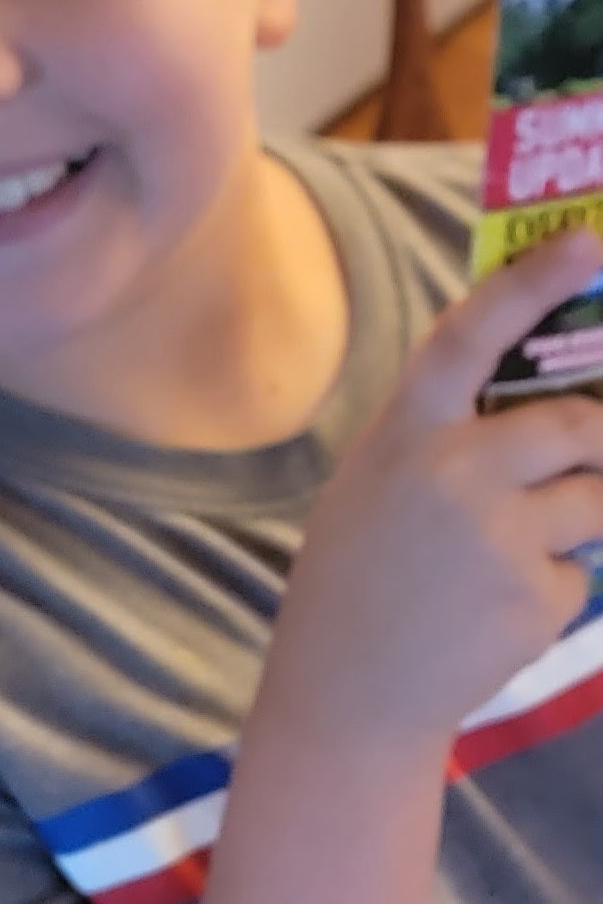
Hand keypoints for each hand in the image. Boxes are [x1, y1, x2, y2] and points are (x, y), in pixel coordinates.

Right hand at [265, 228, 602, 748]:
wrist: (349, 688)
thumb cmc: (359, 566)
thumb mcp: (379, 474)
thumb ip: (444, 430)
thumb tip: (533, 395)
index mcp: (408, 429)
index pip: (470, 333)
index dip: (531, 281)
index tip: (588, 240)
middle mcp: (456, 471)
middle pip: (575, 424)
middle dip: (594, 438)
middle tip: (581, 453)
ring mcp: (501, 537)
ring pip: (595, 499)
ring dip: (578, 517)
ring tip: (510, 551)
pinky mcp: (536, 599)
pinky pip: (580, 570)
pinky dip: (555, 584)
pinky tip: (497, 609)